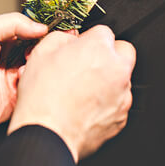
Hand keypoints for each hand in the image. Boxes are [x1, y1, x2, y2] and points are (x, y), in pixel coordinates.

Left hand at [0, 13, 48, 129]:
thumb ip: (13, 23)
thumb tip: (41, 27)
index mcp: (4, 40)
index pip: (32, 32)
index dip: (45, 31)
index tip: (58, 31)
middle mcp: (12, 58)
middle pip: (39, 50)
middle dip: (43, 50)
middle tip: (38, 51)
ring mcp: (15, 78)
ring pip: (40, 70)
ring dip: (37, 67)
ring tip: (24, 68)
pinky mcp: (17, 98)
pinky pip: (35, 91)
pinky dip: (35, 85)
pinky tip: (21, 82)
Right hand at [7, 24, 135, 161]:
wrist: (46, 134)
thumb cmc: (42, 98)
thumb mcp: (41, 53)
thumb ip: (62, 38)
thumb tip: (69, 41)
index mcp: (98, 49)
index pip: (103, 31)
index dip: (89, 38)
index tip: (82, 47)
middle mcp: (116, 70)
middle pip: (123, 51)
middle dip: (109, 54)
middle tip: (90, 63)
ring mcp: (122, 95)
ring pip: (122, 79)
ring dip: (108, 80)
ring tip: (82, 90)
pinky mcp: (121, 118)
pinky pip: (118, 103)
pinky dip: (106, 103)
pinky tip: (85, 106)